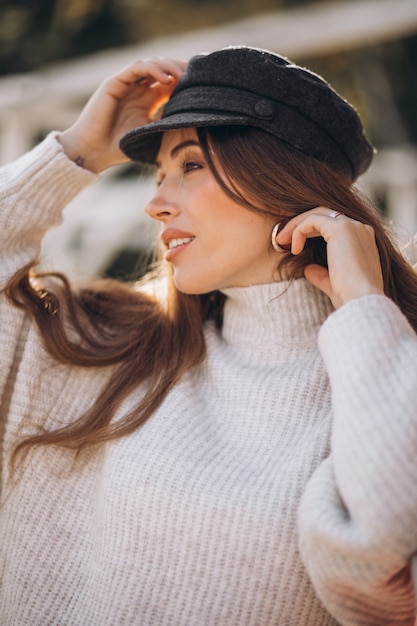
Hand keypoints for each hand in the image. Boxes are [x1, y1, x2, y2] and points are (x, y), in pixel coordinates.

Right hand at [58, 58, 186, 172]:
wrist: (94, 152)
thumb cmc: (121, 148)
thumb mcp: (152, 135)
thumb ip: (167, 124)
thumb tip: (195, 124)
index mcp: (147, 99)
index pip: (170, 82)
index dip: (185, 80)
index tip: (203, 85)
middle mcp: (137, 88)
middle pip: (163, 69)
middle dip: (181, 69)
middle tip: (197, 75)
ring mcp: (126, 83)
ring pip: (152, 64)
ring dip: (169, 67)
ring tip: (184, 76)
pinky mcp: (114, 82)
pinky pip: (137, 68)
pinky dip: (153, 70)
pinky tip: (167, 79)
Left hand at [276, 207, 384, 308]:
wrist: (360, 300)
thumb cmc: (350, 297)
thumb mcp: (333, 283)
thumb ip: (322, 274)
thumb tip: (308, 269)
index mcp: (363, 239)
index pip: (333, 226)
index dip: (310, 232)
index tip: (294, 248)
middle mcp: (360, 228)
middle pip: (324, 216)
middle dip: (300, 225)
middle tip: (282, 240)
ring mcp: (352, 226)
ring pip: (317, 214)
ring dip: (296, 225)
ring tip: (281, 241)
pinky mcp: (340, 228)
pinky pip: (312, 220)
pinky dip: (299, 230)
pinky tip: (294, 248)